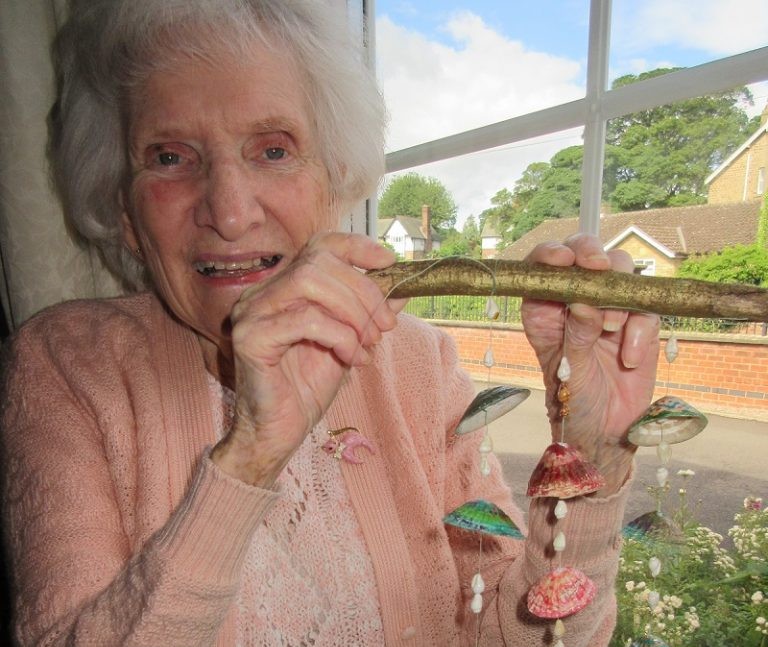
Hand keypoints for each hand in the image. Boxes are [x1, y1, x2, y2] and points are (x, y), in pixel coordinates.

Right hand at [210, 232, 402, 487]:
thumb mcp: (349, 342)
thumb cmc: (308, 389)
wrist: (279, 433)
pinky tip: (350, 358)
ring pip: (309, 282)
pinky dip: (339, 335)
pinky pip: (305, 320)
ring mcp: (251, 312)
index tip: (390, 262)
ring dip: (352, 311)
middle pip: (319, 262)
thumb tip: (401, 288)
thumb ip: (369, 313)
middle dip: (363, 291)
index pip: (318, 245)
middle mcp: (261, 293)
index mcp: (282, 288)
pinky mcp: (249, 338)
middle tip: (385, 325)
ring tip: (369, 342)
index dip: (356, 247)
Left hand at [521, 234, 659, 494]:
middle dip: (591, 254)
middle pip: (584, 255)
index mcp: (544, 309)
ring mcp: (609, 308)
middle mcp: (575, 301)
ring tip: (611, 331)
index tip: (562, 259)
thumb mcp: (567, 371)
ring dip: (617, 295)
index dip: (550, 255)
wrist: (607, 432)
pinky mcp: (639, 322)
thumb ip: (575, 337)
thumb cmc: (573, 401)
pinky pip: (646, 308)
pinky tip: (629, 358)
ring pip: (619, 272)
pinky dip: (640, 329)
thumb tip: (583, 303)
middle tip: (598, 267)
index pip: (543, 268)